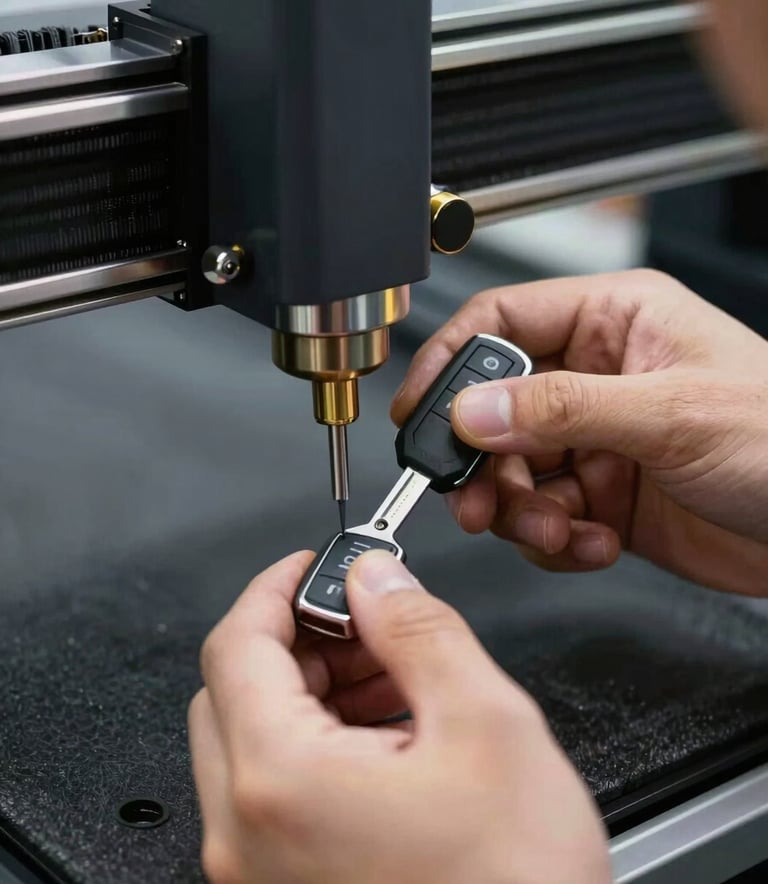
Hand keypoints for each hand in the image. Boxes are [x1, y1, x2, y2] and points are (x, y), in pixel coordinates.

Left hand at [189, 551, 608, 883]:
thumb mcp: (486, 725)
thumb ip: (419, 630)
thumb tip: (377, 580)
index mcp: (279, 781)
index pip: (235, 643)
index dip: (276, 586)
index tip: (311, 565)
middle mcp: (247, 835)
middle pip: (235, 689)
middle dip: (302, 639)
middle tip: (367, 623)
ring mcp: (260, 871)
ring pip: (254, 740)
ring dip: (314, 690)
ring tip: (393, 679)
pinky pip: (276, 791)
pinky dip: (320, 744)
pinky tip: (388, 736)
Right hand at [392, 270, 767, 594]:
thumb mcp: (670, 414)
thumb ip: (562, 409)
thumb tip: (474, 410)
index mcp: (614, 322)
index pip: (501, 324)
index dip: (450, 363)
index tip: (419, 410)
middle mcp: (597, 377)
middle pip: (495, 411)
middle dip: (484, 463)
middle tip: (477, 500)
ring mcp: (599, 441)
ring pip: (513, 473)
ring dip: (521, 512)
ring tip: (555, 531)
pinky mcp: (604, 498)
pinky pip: (544, 518)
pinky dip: (555, 541)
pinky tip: (593, 543)